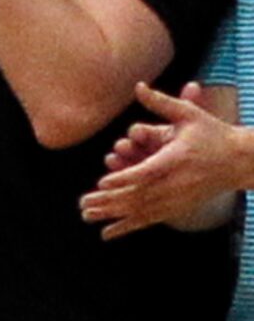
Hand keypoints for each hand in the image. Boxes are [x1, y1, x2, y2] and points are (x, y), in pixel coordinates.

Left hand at [83, 81, 253, 235]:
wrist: (241, 160)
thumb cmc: (213, 134)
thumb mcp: (190, 114)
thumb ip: (161, 103)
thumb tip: (138, 86)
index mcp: (176, 159)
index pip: (147, 171)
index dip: (124, 177)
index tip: (102, 182)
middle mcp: (176, 183)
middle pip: (138, 195)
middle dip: (109, 200)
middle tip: (82, 203)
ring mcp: (178, 198)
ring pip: (140, 210)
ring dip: (113, 215)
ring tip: (86, 216)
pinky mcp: (178, 207)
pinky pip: (150, 219)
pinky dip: (128, 227)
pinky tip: (106, 234)